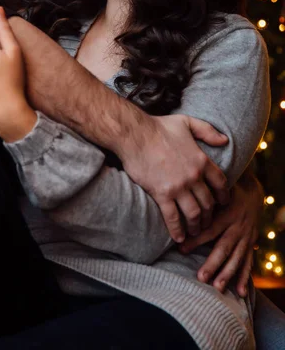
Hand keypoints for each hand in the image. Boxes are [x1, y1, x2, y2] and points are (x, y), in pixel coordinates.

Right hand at [122, 114, 228, 242]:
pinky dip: (177, 230)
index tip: (222, 203)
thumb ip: (208, 131)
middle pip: (209, 202)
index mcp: (201, 160)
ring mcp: (178, 187)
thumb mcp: (187, 122)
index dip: (223, 196)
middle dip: (210, 215)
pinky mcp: (162, 194)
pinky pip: (173, 217)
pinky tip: (179, 237)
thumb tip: (225, 140)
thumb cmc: (159, 126)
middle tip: (207, 222)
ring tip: (195, 232)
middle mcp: (194, 176)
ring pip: (194, 213)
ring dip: (197, 226)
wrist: (135, 134)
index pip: (220, 183)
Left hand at [178, 169, 262, 296]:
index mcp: (226, 213)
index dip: (196, 239)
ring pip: (237, 258)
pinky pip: (248, 262)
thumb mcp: (213, 190)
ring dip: (227, 273)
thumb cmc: (223, 191)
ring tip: (217, 287)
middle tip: (201, 277)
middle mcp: (237, 227)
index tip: (181, 248)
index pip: (209, 229)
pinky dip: (245, 277)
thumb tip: (173, 201)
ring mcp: (246, 237)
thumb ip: (197, 198)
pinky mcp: (251, 244)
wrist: (251, 192)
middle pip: (224, 247)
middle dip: (213, 263)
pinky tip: (240, 292)